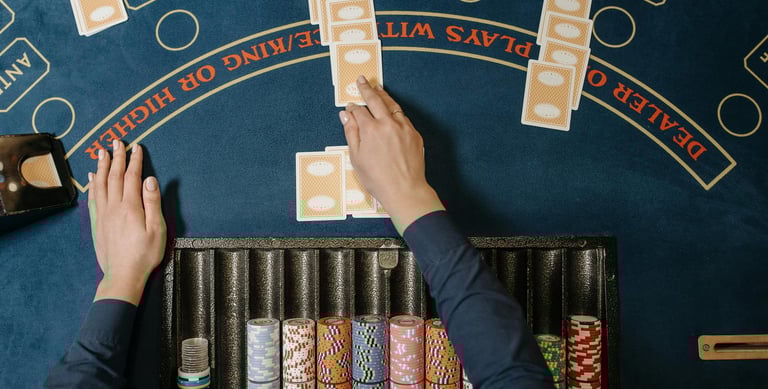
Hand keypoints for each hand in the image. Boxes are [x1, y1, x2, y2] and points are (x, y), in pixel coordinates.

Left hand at [88, 140, 165, 305]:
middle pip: (114, 176)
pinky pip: (93, 198)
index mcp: (130, 207)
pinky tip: (92, 177)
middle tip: (117, 142)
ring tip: (102, 152)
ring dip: (102, 166)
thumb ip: (153, 203)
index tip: (137, 147)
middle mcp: (114, 207)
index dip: (134, 160)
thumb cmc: (144, 254)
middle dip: (116, 157)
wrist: (123, 275)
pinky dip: (92, 184)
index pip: (132, 177)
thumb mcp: (157, 229)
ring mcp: (103, 215)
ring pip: (100, 184)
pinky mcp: (97, 223)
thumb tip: (149, 180)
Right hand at [339, 76, 444, 233]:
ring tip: (378, 88)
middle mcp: (387, 124)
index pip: (359, 111)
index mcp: (370, 130)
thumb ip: (351, 133)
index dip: (353, 108)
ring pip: (392, 105)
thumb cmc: (377, 179)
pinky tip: (392, 109)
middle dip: (367, 89)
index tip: (350, 107)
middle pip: (375, 101)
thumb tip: (346, 115)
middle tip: (362, 80)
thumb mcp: (356, 158)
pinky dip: (395, 110)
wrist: (405, 190)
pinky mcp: (414, 134)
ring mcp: (403, 128)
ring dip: (383, 95)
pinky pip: (403, 117)